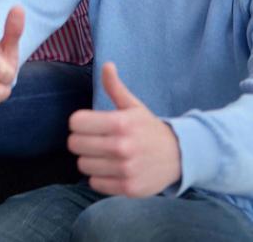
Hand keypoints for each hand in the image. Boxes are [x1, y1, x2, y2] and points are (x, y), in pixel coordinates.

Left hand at [68, 62, 180, 195]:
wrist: (178, 156)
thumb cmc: (148, 128)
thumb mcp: (133, 106)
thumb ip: (115, 87)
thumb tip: (106, 64)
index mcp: (120, 123)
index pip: (76, 122)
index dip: (78, 122)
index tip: (87, 123)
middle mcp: (121, 146)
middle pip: (75, 144)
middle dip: (80, 140)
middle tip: (92, 139)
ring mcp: (125, 169)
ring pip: (83, 165)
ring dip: (89, 159)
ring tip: (101, 154)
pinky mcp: (128, 188)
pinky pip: (95, 183)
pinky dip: (98, 177)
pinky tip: (110, 168)